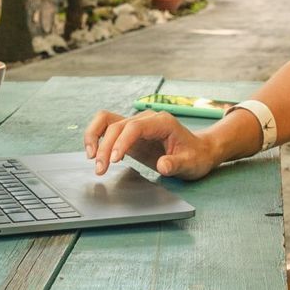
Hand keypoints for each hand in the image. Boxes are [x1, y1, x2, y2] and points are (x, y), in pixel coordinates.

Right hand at [83, 108, 220, 180]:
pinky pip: (108, 127)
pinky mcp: (130, 133)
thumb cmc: (195, 156)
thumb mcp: (190, 163)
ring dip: (95, 138)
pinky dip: (97, 136)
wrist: (199, 151)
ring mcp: (137, 124)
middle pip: (117, 125)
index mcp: (162, 122)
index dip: (121, 142)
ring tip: (91, 158)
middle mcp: (147, 119)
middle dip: (105, 147)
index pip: (134, 127)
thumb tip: (162, 166)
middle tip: (100, 169)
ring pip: (108, 122)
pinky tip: (94, 152)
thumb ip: (175, 164)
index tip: (114, 160)